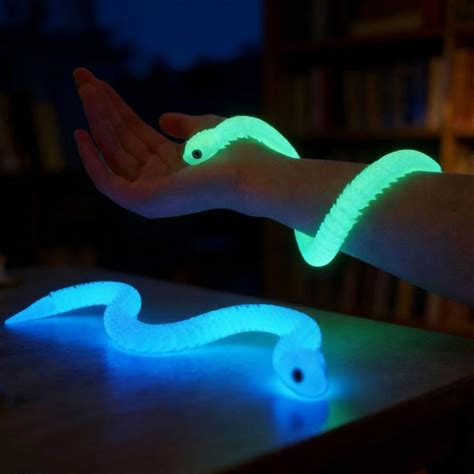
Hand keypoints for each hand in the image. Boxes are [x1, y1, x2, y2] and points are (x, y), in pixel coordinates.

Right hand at [73, 67, 250, 217]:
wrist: (251, 171)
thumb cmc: (236, 150)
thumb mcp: (204, 128)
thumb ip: (183, 124)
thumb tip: (162, 118)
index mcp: (172, 163)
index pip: (135, 132)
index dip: (117, 107)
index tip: (98, 84)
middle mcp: (158, 178)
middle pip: (121, 139)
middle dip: (100, 108)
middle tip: (81, 76)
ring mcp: (151, 191)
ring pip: (113, 153)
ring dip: (97, 120)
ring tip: (84, 88)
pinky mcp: (144, 202)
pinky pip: (108, 182)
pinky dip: (92, 160)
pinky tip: (80, 133)